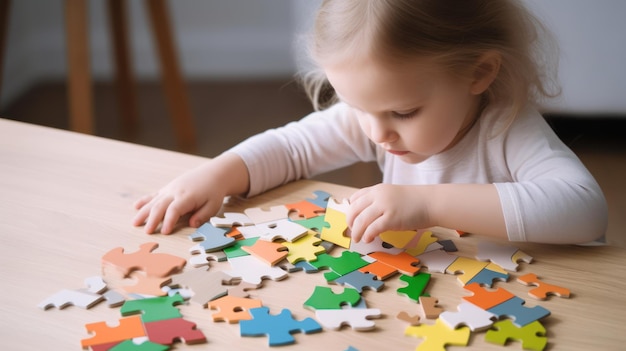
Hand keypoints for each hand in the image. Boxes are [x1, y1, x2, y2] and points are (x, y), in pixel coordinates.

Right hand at [133, 153, 248, 233]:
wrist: (213, 174)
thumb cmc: (213, 192)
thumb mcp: (213, 205)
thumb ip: (202, 215)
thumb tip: (192, 225)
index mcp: (187, 197)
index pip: (175, 210)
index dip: (169, 221)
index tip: (165, 232)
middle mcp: (175, 192)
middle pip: (160, 206)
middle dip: (153, 219)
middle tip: (147, 232)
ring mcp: (170, 189)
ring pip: (154, 201)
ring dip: (144, 212)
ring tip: (135, 223)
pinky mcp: (168, 188)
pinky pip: (154, 194)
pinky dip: (145, 200)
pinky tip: (136, 207)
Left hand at [346, 184, 431, 242]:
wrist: (430, 202)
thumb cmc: (413, 201)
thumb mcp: (392, 195)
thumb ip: (378, 201)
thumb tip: (365, 216)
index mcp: (377, 189)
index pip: (355, 198)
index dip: (350, 211)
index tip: (352, 220)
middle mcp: (378, 196)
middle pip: (355, 210)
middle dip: (350, 222)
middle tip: (352, 231)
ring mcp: (384, 206)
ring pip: (361, 220)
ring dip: (356, 232)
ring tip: (357, 239)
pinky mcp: (391, 218)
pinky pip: (373, 228)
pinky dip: (367, 235)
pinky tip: (368, 239)